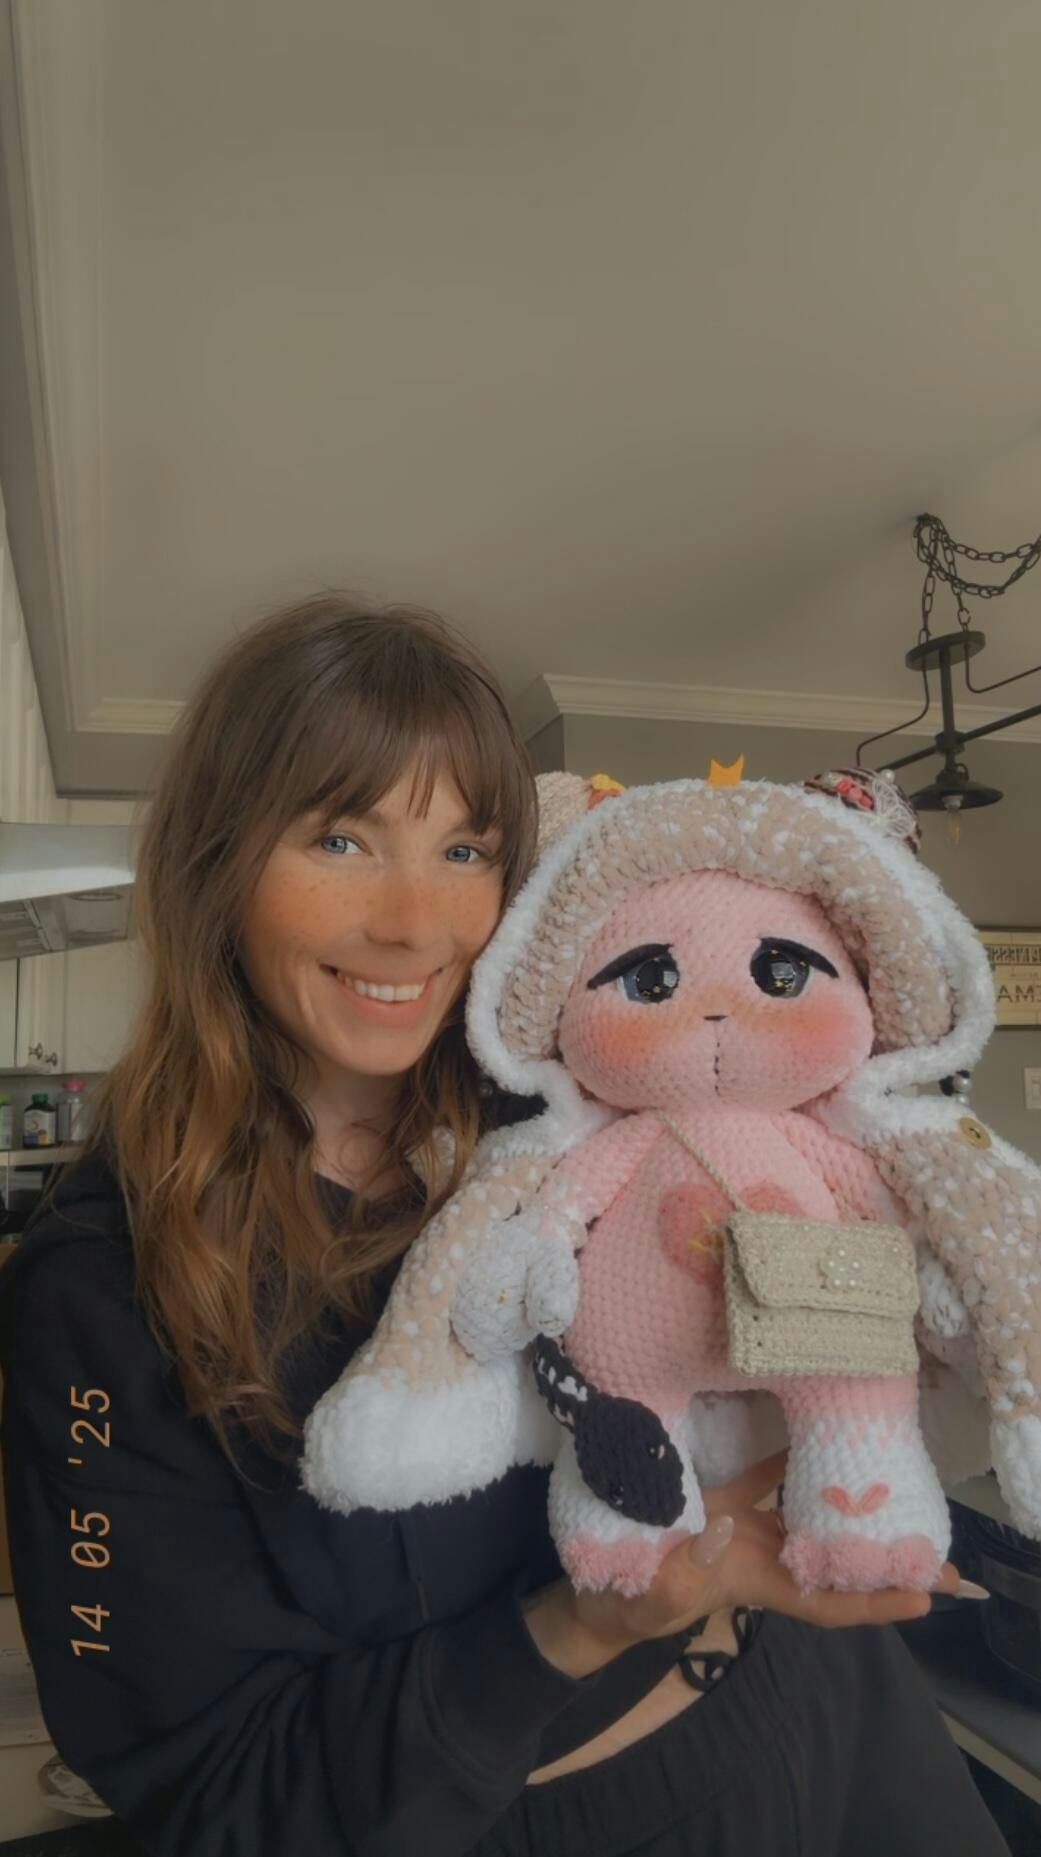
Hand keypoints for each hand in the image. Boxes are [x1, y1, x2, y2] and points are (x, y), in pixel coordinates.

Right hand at [524, 1450, 961, 1675]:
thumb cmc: (621, 1604)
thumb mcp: (647, 1597)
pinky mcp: (718, 1500)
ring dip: (850, 1505)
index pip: (822, 1600)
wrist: (594, 1587)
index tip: (922, 1596)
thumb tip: (727, 1531)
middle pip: (833, 1558)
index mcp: (750, 1581)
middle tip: (942, 1552)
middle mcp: (760, 1554)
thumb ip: (681, 1572)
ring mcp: (742, 1526)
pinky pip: (763, 1475)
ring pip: (808, 1514)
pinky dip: (787, 1454)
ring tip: (897, 1484)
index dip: (871, 1600)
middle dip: (882, 1557)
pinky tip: (811, 1425)